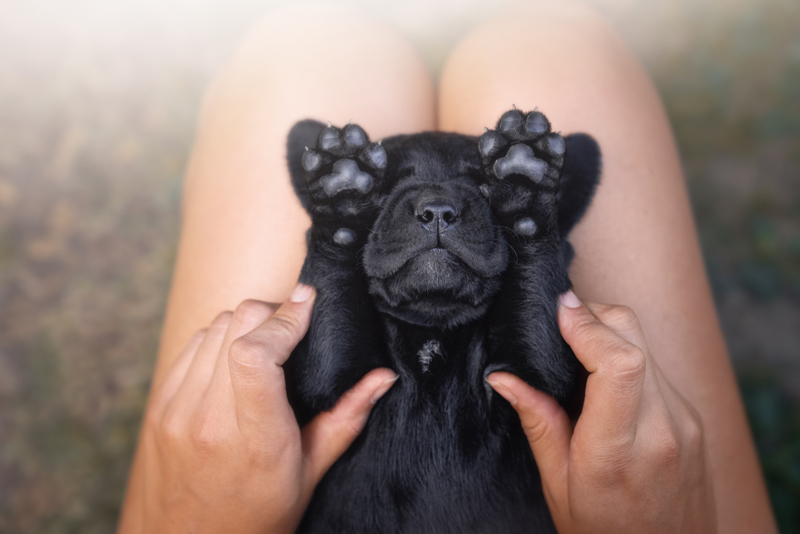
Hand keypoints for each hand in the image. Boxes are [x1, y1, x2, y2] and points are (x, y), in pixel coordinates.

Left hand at [126, 284, 397, 533]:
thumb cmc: (255, 518)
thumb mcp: (310, 474)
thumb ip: (346, 419)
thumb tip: (383, 378)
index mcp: (254, 440)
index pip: (256, 353)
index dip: (285, 317)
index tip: (308, 302)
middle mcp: (207, 420)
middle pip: (235, 325)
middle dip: (271, 313)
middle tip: (292, 326)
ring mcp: (176, 412)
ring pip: (212, 328)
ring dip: (244, 324)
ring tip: (266, 344)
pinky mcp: (157, 408)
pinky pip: (189, 347)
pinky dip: (217, 340)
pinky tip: (234, 359)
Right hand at [487, 290, 716, 533]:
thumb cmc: (607, 531)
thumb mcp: (558, 485)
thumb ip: (537, 422)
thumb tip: (503, 375)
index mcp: (620, 450)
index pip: (620, 364)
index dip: (587, 325)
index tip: (557, 311)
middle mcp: (663, 427)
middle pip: (635, 337)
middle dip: (593, 314)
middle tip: (559, 319)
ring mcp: (685, 419)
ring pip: (647, 343)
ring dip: (609, 329)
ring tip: (574, 344)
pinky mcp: (692, 416)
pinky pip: (656, 364)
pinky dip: (626, 351)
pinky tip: (601, 369)